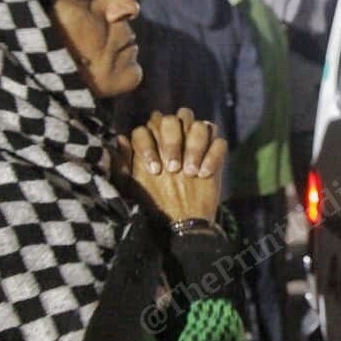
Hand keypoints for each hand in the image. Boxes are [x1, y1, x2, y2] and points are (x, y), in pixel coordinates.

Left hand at [112, 109, 228, 221]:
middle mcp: (174, 137)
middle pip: (173, 119)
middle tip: (173, 167)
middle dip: (172, 141)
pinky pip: (219, 143)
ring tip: (190, 172)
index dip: (149, 146)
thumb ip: (123, 165)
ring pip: (200, 125)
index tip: (155, 170)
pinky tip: (204, 174)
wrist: (182, 221)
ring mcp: (197, 143)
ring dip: (195, 147)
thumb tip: (121, 139)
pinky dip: (213, 156)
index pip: (147, 128)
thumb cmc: (155, 202)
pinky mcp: (215, 154)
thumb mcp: (133, 187)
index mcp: (152, 142)